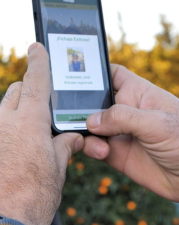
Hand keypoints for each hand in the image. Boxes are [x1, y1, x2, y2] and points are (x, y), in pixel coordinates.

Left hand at [0, 43, 83, 224]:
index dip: (37, 61)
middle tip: (33, 110)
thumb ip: (63, 146)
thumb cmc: (35, 197)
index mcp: (29, 123)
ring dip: (7, 127)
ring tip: (16, 154)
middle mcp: (2, 123)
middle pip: (12, 94)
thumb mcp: (57, 171)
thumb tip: (73, 137)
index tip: (35, 47)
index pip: (34, 81)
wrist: (1, 224)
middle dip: (23, 94)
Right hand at [84, 64, 178, 201]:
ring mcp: (117, 132)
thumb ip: (123, 117)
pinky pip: (91, 146)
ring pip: (87, 125)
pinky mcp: (113, 153)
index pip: (112, 74)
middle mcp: (124, 111)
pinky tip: (101, 152)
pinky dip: (88, 147)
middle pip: (92, 101)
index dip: (94, 71)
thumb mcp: (157, 123)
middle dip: (78, 104)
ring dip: (81, 129)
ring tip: (92, 139)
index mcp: (137, 93)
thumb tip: (90, 121)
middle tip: (66, 110)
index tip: (74, 74)